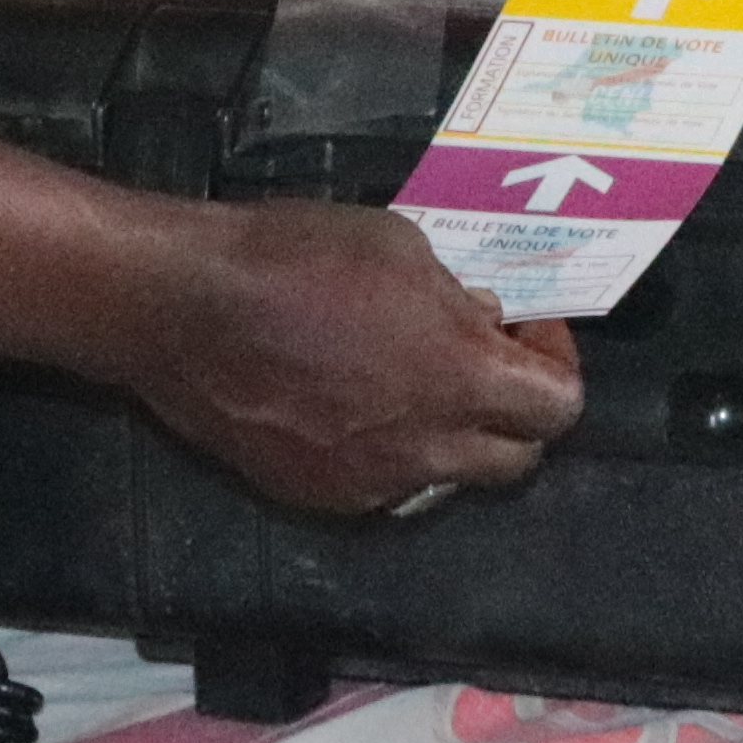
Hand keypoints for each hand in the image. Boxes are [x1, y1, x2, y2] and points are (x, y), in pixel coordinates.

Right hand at [132, 207, 580, 516]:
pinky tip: (353, 403)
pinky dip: (390, 452)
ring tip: (412, 382)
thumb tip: (481, 320)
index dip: (554, 361)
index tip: (523, 328)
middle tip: (483, 363)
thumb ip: (454, 297)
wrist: (184, 308)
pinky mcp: (318, 495)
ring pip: (449, 480)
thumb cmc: (294, 258)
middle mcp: (426, 449)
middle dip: (515, 413)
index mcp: (460, 378)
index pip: (558, 407)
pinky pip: (383, 486)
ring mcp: (371, 483)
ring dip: (452, 437)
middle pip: (517, 460)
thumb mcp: (400, 246)